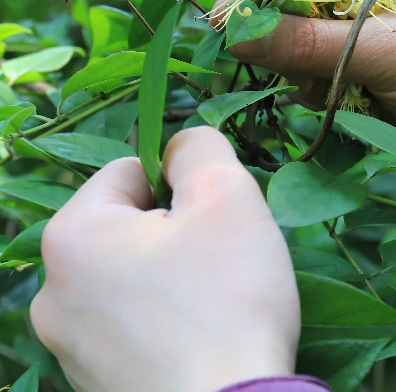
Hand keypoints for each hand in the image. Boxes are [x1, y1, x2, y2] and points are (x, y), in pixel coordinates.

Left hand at [31, 127, 299, 391]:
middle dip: (177, 229)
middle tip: (219, 258)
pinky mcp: (94, 386)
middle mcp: (51, 294)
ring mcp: (68, 348)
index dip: (181, 182)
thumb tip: (181, 145)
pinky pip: (134, 323)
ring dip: (173, 273)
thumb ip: (198, 147)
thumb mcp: (225, 194)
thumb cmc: (226, 296)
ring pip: (133, 274)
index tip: (213, 217)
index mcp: (71, 238)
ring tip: (213, 301)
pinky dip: (167, 319)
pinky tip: (201, 337)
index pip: (128, 170)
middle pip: (129, 225)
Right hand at [228, 0, 395, 165]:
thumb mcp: (389, 53)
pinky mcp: (363, 50)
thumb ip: (310, 43)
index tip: (228, 17)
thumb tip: (233, 32)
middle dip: (284, 28)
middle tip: (281, 64)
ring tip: (332, 89)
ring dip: (301, 61)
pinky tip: (341, 99)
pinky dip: (314, 79)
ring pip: (298, 28)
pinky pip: (312, 57)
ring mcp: (366, 13)